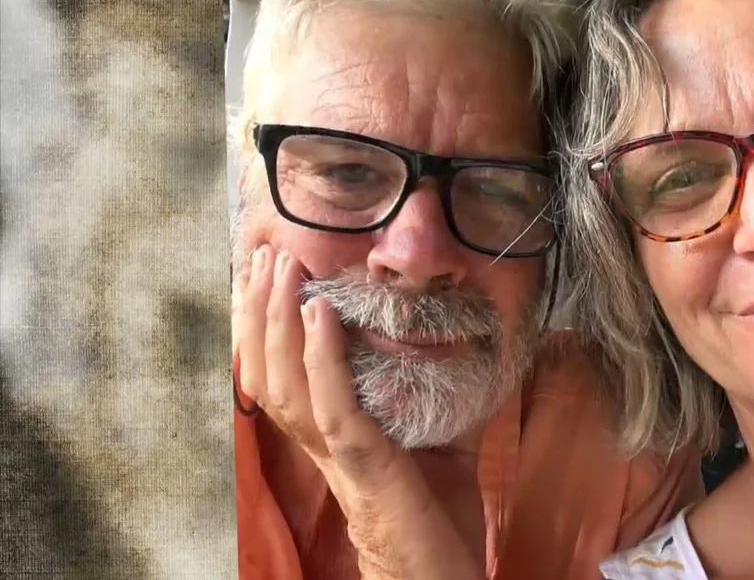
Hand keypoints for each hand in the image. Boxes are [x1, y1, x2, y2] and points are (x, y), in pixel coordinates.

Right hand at [233, 245, 484, 579]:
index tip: (264, 275)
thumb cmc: (438, 522)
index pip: (280, 373)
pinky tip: (320, 314)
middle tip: (261, 255)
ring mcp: (338, 454)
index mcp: (331, 437)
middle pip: (268, 369)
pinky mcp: (363, 464)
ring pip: (286, 380)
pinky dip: (322, 357)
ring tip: (281, 270)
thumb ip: (440, 401)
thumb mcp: (441, 446)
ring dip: (280, 319)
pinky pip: (332, 405)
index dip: (264, 326)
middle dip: (260, 309)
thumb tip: (469, 350)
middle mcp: (320, 443)